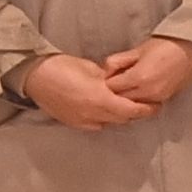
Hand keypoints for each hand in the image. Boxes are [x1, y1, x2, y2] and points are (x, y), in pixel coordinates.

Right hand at [19, 52, 157, 129]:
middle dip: (135, 113)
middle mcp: (92, 114)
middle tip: (145, 104)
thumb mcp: (93, 70)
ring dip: (120, 116)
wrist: (34, 76)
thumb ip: (111, 81)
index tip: (157, 105)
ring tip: (125, 105)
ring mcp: (81, 121)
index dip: (146, 109)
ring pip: (110, 123)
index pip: (131, 110)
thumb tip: (122, 85)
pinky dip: (104, 119)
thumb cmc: (63, 67)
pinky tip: (105, 109)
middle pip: (123, 119)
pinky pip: (95, 125)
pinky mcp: (72, 123)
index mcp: (100, 99)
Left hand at [99, 35, 191, 108]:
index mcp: (138, 77)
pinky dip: (138, 100)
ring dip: (126, 98)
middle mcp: (147, 91)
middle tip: (116, 81)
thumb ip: (117, 61)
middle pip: (119, 99)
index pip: (110, 87)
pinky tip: (140, 90)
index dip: (107, 80)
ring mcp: (157, 97)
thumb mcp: (137, 50)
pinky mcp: (164, 99)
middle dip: (114, 92)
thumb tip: (104, 71)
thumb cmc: (167, 46)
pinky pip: (144, 105)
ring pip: (131, 105)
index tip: (109, 75)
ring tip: (128, 86)